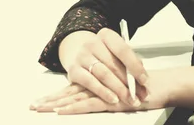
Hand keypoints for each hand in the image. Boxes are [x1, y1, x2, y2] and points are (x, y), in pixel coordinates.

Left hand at [30, 69, 173, 114]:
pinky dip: (74, 107)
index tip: (41, 100)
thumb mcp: (122, 91)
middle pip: (70, 92)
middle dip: (50, 100)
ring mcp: (104, 91)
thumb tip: (94, 97)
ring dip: (56, 103)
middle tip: (33, 106)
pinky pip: (89, 104)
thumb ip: (109, 91)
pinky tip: (61, 111)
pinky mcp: (111, 99)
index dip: (58, 94)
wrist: (159, 86)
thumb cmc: (142, 89)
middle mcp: (99, 84)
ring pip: (75, 97)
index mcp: (99, 83)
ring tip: (40, 108)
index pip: (75, 88)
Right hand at [33, 28, 148, 110]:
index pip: (123, 49)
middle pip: (114, 64)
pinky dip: (103, 92)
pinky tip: (113, 99)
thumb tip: (142, 80)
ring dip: (119, 89)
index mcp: (106, 35)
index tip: (145, 80)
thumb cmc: (103, 54)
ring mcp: (81, 56)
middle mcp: (92, 43)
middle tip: (140, 95)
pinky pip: (90, 83)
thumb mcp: (115, 52)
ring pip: (103, 74)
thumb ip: (129, 63)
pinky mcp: (73, 71)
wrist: (77, 52)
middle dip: (129, 83)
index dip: (135, 66)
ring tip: (130, 99)